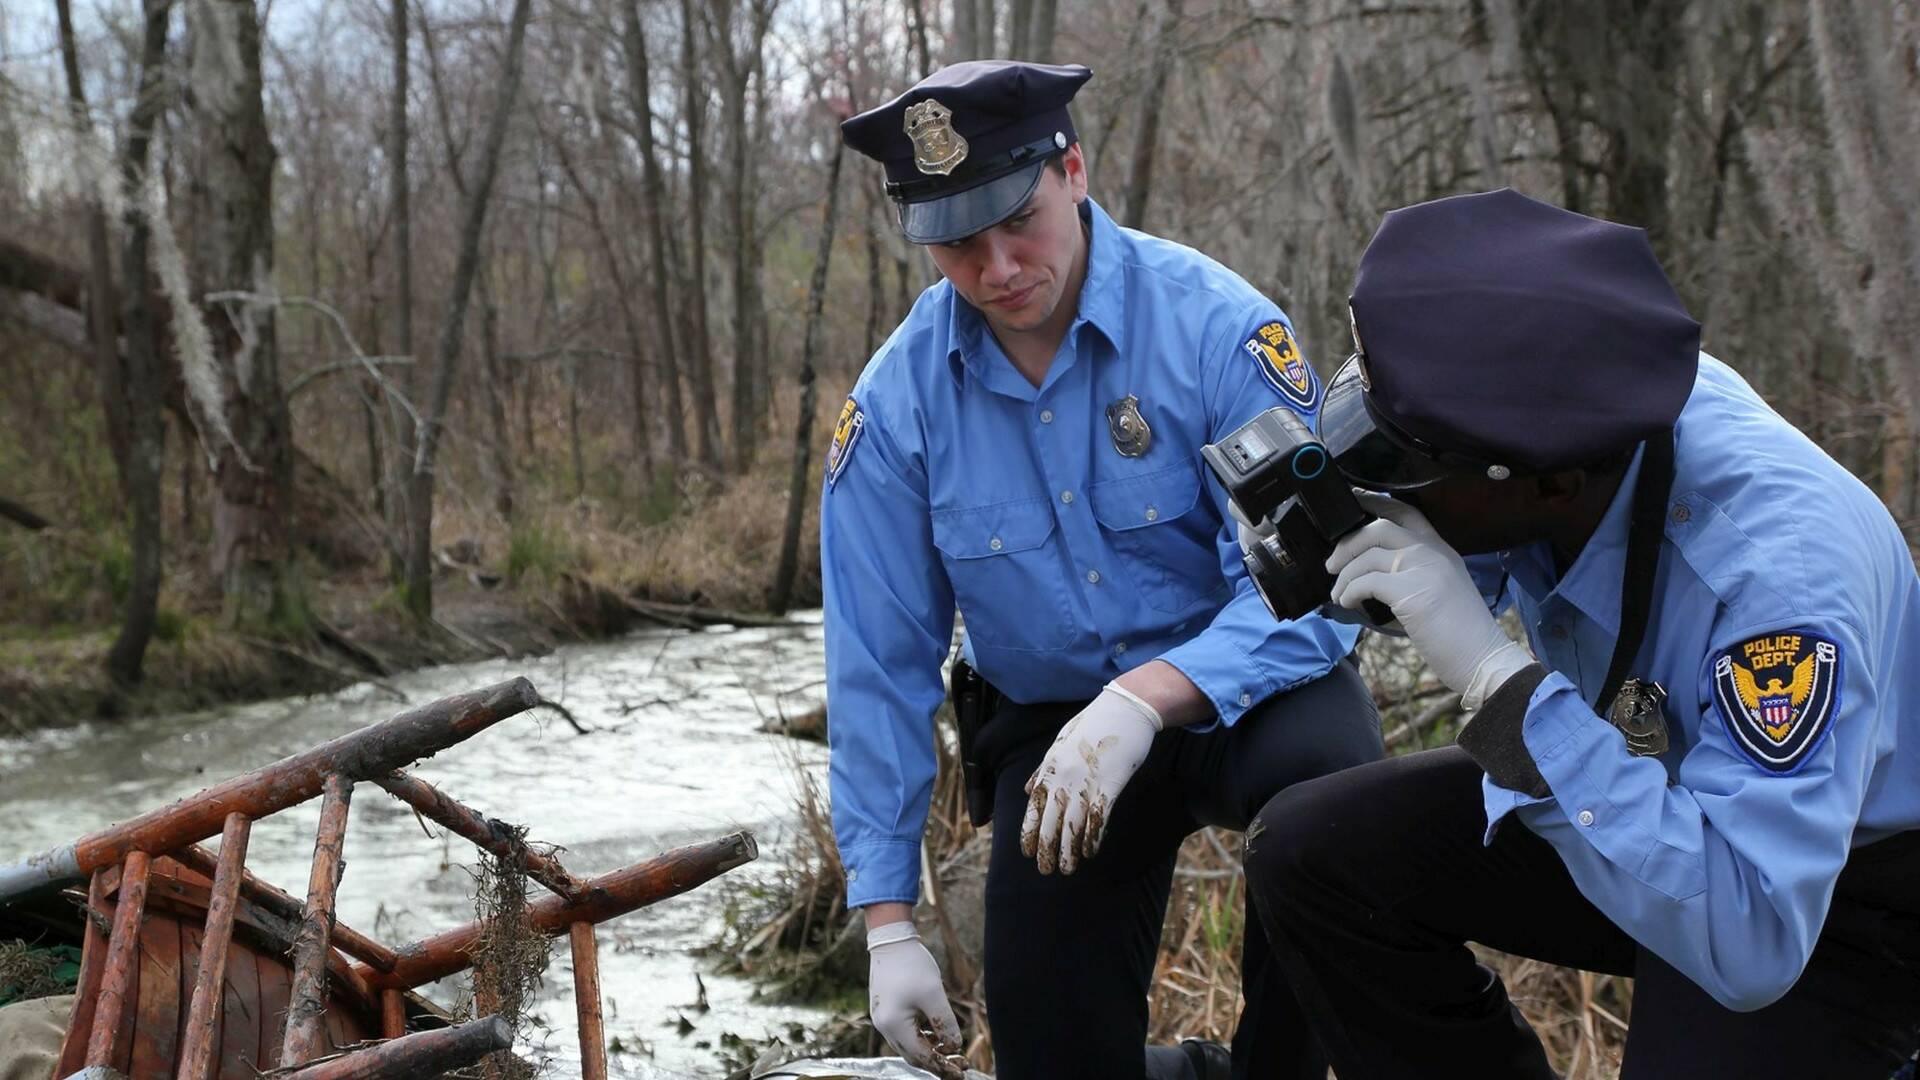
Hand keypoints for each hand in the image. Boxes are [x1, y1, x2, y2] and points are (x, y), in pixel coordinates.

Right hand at [866, 921, 965, 1078]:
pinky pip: (903, 1034)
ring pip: (908, 1046)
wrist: (890, 939)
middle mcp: (884, 1026)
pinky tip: (935, 1035)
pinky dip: (920, 1039)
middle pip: (913, 1056)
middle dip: (936, 1062)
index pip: (922, 1056)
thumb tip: (954, 1046)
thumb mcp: (934, 994)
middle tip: (960, 1065)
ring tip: (950, 1050)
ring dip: (928, 1051)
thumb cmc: (912, 964)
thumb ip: (945, 1023)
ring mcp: (882, 1019)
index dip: (943, 1066)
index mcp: (894, 1025)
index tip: (962, 1071)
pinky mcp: (884, 1010)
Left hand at [1020, 685, 1160, 874]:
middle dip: (1046, 848)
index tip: (1026, 852)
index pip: (1034, 806)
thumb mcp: (1060, 742)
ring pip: (1073, 824)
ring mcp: (1086, 781)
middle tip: (1045, 870)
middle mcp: (1064, 777)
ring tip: (1067, 870)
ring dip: (1069, 850)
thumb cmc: (1093, 724)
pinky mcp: (1110, 784)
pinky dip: (1093, 837)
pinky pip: (1098, 817)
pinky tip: (1090, 852)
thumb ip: (1043, 769)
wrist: (1125, 707)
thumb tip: (1028, 791)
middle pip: (1051, 820)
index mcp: (1050, 767)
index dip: (1029, 831)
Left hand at [1325, 493, 1531, 709]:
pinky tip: (1348, 604)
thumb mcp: (1439, 590)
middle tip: (1332, 564)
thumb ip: (1411, 574)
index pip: (1405, 511)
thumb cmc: (1459, 634)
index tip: (1351, 501)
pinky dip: (1350, 592)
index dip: (1374, 502)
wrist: (1483, 660)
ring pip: (1368, 556)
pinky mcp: (1412, 592)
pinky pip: (1367, 582)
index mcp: (1441, 549)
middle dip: (1348, 544)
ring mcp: (1424, 569)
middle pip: (1379, 527)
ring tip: (1338, 594)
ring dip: (1344, 576)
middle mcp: (1433, 552)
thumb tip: (1367, 574)